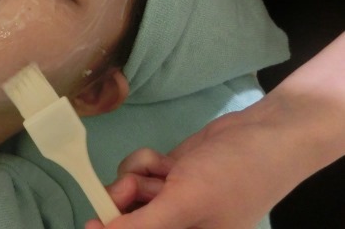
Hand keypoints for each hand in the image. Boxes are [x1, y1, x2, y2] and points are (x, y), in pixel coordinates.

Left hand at [86, 110, 291, 228]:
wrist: (262, 134)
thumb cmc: (231, 176)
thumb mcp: (185, 205)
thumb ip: (143, 226)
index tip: (92, 223)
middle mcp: (176, 226)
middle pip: (125, 218)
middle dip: (126, 199)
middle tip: (134, 185)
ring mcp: (169, 200)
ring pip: (128, 193)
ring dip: (139, 176)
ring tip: (166, 171)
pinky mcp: (167, 177)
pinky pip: (138, 172)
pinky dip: (147, 163)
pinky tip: (167, 161)